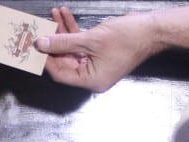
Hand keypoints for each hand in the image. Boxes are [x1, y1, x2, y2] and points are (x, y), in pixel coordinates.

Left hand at [35, 7, 161, 91]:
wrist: (153, 29)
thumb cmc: (128, 38)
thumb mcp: (91, 40)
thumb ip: (63, 43)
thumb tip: (41, 44)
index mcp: (91, 80)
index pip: (60, 73)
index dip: (46, 59)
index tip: (34, 46)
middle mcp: (92, 75)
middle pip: (64, 60)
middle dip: (53, 41)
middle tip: (41, 27)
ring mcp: (95, 63)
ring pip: (71, 48)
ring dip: (62, 31)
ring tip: (53, 14)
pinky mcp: (99, 51)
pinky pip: (80, 42)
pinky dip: (73, 29)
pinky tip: (64, 15)